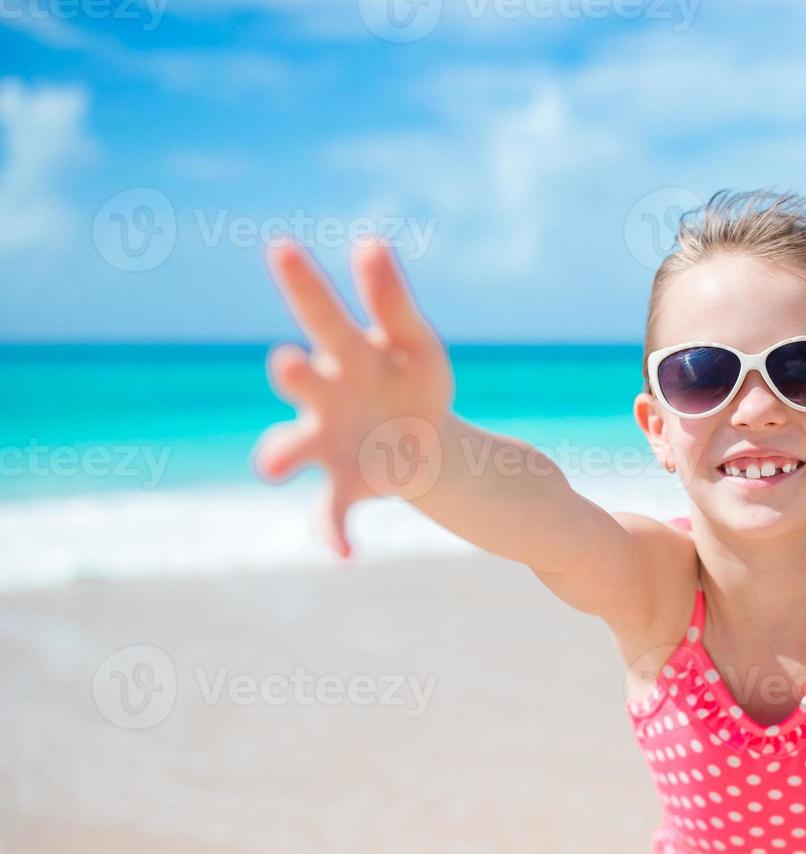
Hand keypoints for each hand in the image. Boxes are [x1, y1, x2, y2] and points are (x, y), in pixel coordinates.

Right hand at [252, 238, 453, 557]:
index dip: (302, 284)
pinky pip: (329, 513)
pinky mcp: (344, 487)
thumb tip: (369, 240)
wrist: (426, 444)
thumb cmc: (412, 380)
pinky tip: (344, 553)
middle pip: (301, 381)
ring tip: (271, 468)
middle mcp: (322, 397)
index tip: (282, 246)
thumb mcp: (415, 342)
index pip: (321, 314)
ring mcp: (326, 444)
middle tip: (285, 363)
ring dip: (280, 455)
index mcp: (344, 355)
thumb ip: (392, 299)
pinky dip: (332, 533)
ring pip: (293, 448)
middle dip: (293, 375)